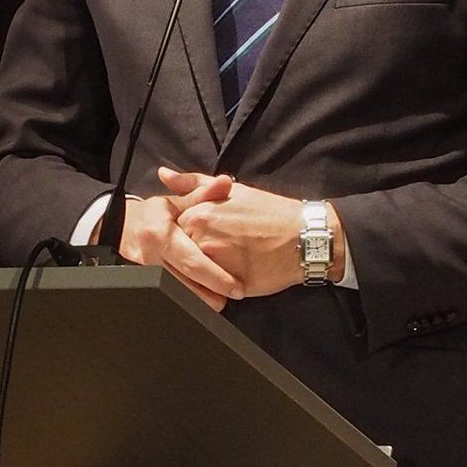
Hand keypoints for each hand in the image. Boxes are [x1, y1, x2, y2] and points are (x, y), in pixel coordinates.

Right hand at [118, 174, 238, 309]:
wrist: (122, 227)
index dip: (216, 276)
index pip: (192, 261)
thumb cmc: (156, 214)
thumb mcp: (178, 200)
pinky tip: (205, 299)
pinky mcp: (147, 281)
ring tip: (223, 299)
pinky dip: (190, 299)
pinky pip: (170, 293)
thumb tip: (227, 183)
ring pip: (178, 293)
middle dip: (213, 293)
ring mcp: (148, 272)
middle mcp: (152, 256)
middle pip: (186, 284)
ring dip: (203, 300)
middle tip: (235, 295)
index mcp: (161, 234)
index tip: (237, 285)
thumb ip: (204, 193)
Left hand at [162, 169, 344, 297]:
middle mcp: (201, 236)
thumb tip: (163, 174)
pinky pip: (208, 291)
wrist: (303, 236)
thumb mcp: (231, 191)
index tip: (203, 242)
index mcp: (198, 213)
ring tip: (225, 268)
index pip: (173, 233)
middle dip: (190, 258)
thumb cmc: (269, 213)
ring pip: (191, 275)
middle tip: (217, 256)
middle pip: (179, 255)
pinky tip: (229, 281)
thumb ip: (192, 183)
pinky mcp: (227, 283)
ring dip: (199, 276)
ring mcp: (213, 261)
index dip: (185, 240)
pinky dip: (213, 289)